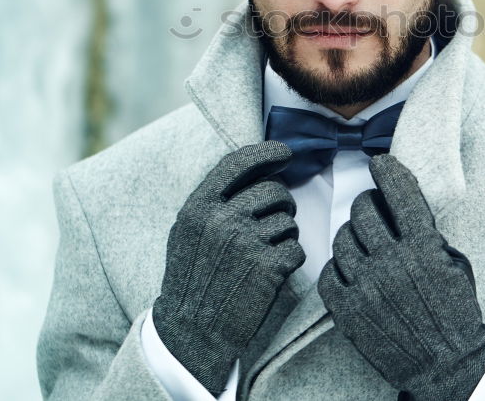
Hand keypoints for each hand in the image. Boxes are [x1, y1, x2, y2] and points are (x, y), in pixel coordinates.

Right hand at [152, 141, 304, 393]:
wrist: (193, 330)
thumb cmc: (193, 278)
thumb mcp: (188, 232)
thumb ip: (213, 202)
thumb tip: (255, 171)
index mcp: (199, 206)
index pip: (238, 163)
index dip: (266, 153)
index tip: (284, 154)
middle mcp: (222, 219)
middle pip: (274, 191)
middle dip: (282, 204)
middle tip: (276, 220)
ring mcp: (246, 242)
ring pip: (288, 220)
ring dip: (285, 235)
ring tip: (266, 253)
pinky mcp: (268, 267)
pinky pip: (296, 248)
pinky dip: (291, 259)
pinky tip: (273, 272)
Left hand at [318, 154, 484, 400]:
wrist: (446, 365)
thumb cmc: (454, 313)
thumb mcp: (455, 265)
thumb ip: (428, 234)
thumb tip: (402, 204)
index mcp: (422, 248)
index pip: (399, 192)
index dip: (387, 171)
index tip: (381, 164)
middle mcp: (391, 263)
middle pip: (363, 211)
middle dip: (369, 202)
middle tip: (374, 208)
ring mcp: (366, 287)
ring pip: (342, 238)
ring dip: (352, 233)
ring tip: (363, 241)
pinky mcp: (348, 310)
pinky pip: (329, 272)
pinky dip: (338, 266)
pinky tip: (351, 268)